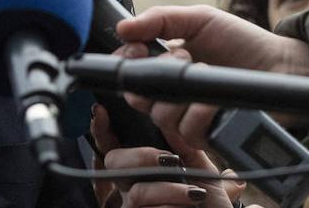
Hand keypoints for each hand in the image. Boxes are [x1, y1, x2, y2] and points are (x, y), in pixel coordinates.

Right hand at [91, 104, 247, 207]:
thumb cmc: (208, 200)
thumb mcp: (199, 167)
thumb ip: (183, 143)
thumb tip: (170, 120)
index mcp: (142, 168)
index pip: (113, 144)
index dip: (100, 128)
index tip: (100, 110)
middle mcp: (131, 186)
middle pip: (114, 162)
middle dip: (142, 156)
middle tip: (171, 159)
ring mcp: (133, 206)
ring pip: (137, 192)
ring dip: (169, 190)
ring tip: (195, 193)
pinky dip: (172, 206)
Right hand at [115, 6, 308, 148]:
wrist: (282, 65)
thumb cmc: (243, 41)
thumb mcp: (199, 19)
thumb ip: (160, 19)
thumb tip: (122, 27)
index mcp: (165, 65)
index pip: (129, 72)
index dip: (127, 62)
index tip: (139, 47)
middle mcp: (173, 95)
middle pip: (138, 98)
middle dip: (155, 74)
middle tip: (182, 54)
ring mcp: (189, 117)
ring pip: (161, 116)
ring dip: (183, 90)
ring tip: (207, 69)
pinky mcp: (208, 136)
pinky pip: (187, 132)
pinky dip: (200, 112)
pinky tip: (215, 97)